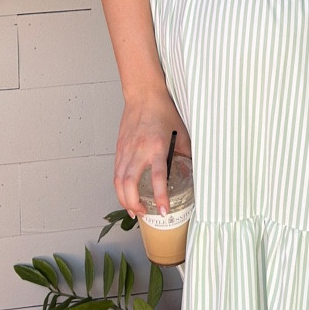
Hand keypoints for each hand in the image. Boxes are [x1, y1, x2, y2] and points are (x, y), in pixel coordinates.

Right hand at [115, 93, 190, 217]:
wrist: (143, 96)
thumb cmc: (163, 112)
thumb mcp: (181, 134)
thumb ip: (185, 154)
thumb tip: (192, 171)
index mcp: (157, 147)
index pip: (158, 177)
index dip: (160, 196)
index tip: (163, 210)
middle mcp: (139, 150)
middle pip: (129, 184)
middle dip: (134, 203)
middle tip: (144, 213)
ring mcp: (126, 150)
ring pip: (118, 181)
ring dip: (124, 199)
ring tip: (133, 209)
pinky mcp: (119, 149)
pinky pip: (116, 172)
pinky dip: (119, 187)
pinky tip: (126, 194)